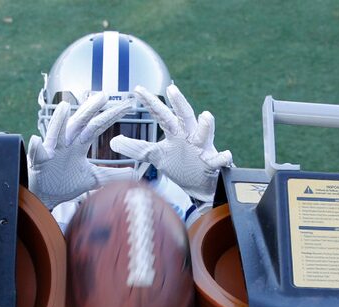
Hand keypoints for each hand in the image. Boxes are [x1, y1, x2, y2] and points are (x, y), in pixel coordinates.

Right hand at [28, 93, 134, 208]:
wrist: (45, 196)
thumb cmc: (65, 182)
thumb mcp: (93, 178)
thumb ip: (113, 173)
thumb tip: (135, 174)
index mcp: (79, 143)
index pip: (97, 125)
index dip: (111, 115)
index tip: (128, 106)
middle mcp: (66, 142)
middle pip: (79, 122)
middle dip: (90, 109)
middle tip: (103, 96)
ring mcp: (51, 151)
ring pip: (55, 133)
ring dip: (58, 121)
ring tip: (63, 107)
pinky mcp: (38, 162)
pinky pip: (36, 153)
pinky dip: (36, 147)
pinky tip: (36, 140)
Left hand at [109, 84, 232, 202]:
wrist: (202, 184)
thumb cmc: (180, 165)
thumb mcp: (156, 156)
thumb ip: (137, 148)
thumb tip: (113, 141)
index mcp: (175, 132)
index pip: (161, 114)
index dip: (150, 102)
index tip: (137, 89)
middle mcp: (190, 136)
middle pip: (184, 116)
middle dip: (179, 103)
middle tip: (172, 89)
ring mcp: (203, 148)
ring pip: (205, 134)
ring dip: (206, 126)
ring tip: (206, 116)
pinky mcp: (213, 163)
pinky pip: (219, 160)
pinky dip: (223, 157)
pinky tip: (226, 156)